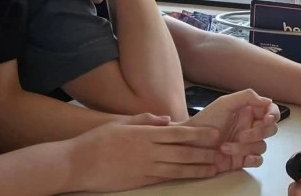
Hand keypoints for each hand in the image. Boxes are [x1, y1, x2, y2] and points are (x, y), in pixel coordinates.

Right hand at [65, 114, 223, 191]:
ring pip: (177, 168)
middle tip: (222, 151)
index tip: (214, 133)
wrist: (77, 163)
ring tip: (214, 168)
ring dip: (198, 168)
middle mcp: (147, 151)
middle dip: (204, 151)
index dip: (198, 133)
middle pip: (182, 151)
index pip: (177, 132)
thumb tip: (167, 119)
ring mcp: (144, 168)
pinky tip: (191, 177)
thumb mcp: (120, 123)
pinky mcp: (139, 181)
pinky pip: (164, 178)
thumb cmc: (97, 141)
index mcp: (144, 133)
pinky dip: (181, 177)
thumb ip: (144, 119)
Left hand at [185, 89, 279, 170]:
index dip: (273, 115)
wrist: (189, 144)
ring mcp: (247, 144)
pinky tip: (244, 158)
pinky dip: (254, 159)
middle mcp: (250, 127)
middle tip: (242, 135)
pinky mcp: (243, 158)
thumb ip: (246, 97)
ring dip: (245, 147)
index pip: (270, 111)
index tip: (266, 119)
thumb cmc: (204, 121)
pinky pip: (258, 160)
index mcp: (248, 112)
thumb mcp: (223, 103)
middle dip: (258, 133)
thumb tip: (267, 101)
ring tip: (224, 147)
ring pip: (262, 146)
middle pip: (270, 130)